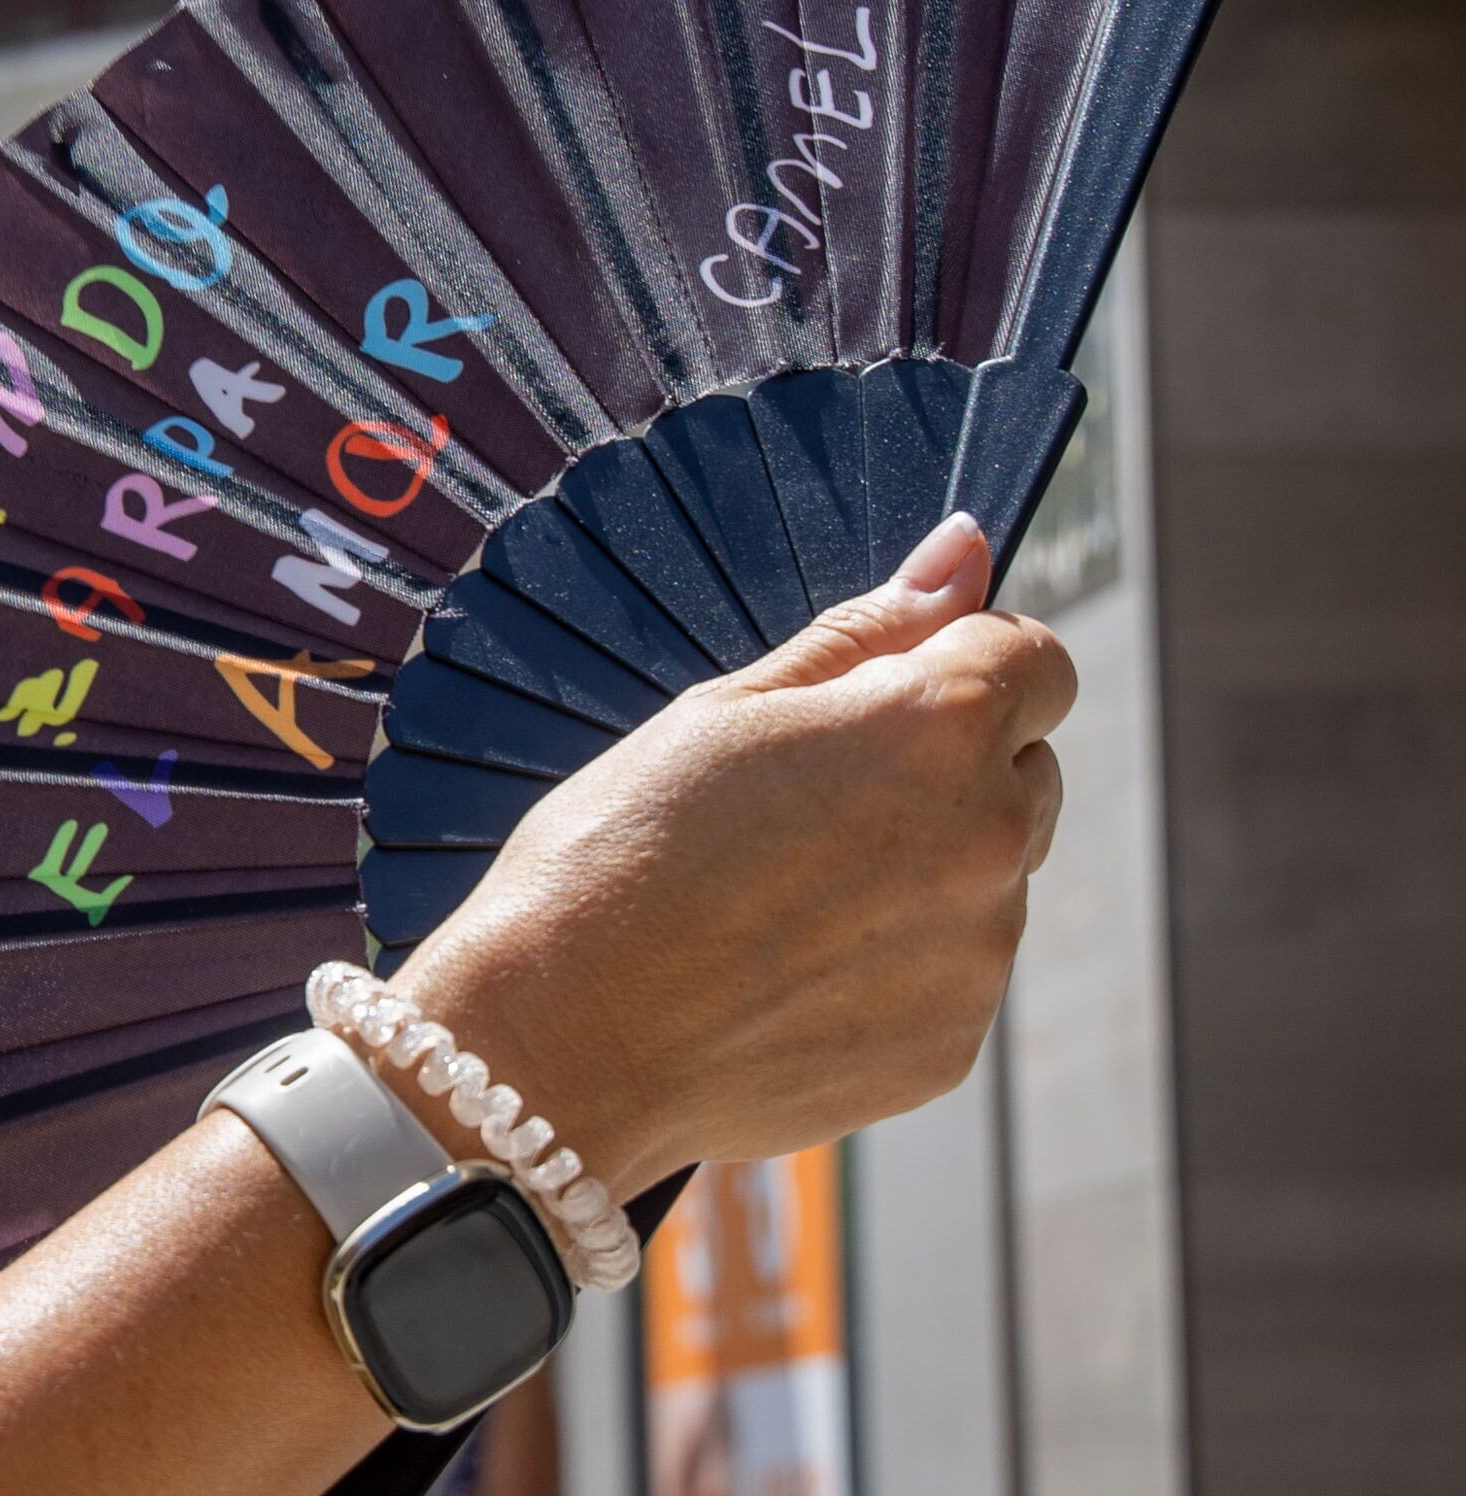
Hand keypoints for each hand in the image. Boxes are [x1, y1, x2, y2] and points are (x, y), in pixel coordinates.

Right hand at [391, 511, 1072, 1195]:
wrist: (559, 1040)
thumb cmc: (617, 849)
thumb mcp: (725, 711)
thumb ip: (865, 632)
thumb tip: (962, 551)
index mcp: (935, 728)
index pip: (1037, 660)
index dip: (964, 662)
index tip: (886, 692)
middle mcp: (987, 837)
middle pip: (1026, 768)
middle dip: (946, 766)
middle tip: (806, 800)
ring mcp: (978, 953)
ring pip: (986, 875)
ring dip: (918, 868)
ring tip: (774, 897)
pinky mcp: (952, 1045)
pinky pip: (949, 972)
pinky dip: (891, 961)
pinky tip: (782, 968)